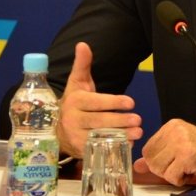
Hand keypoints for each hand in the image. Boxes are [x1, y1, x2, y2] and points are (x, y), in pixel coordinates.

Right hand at [57, 42, 142, 156]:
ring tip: (138, 132)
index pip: (95, 102)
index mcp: (74, 101)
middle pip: (99, 121)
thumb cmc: (74, 101)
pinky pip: (98, 150)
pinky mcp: (80, 151)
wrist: (56, 128)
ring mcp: (75, 137)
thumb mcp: (77, 82)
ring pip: (100, 137)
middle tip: (138, 119)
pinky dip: (114, 148)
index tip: (131, 102)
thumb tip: (83, 44)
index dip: (113, 102)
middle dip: (120, 121)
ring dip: (121, 136)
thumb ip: (82, 64)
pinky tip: (129, 145)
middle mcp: (72, 119)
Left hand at [133, 119, 195, 185]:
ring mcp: (181, 142)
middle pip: (151, 159)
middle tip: (181, 166)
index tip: (172, 161)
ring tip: (187, 167)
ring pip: (158, 168)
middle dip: (164, 169)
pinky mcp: (187, 156)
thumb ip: (159, 155)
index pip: (147, 149)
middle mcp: (175, 130)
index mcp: (172, 126)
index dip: (157, 162)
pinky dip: (180, 180)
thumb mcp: (181, 149)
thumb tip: (138, 164)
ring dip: (172, 175)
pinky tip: (192, 171)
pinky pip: (171, 176)